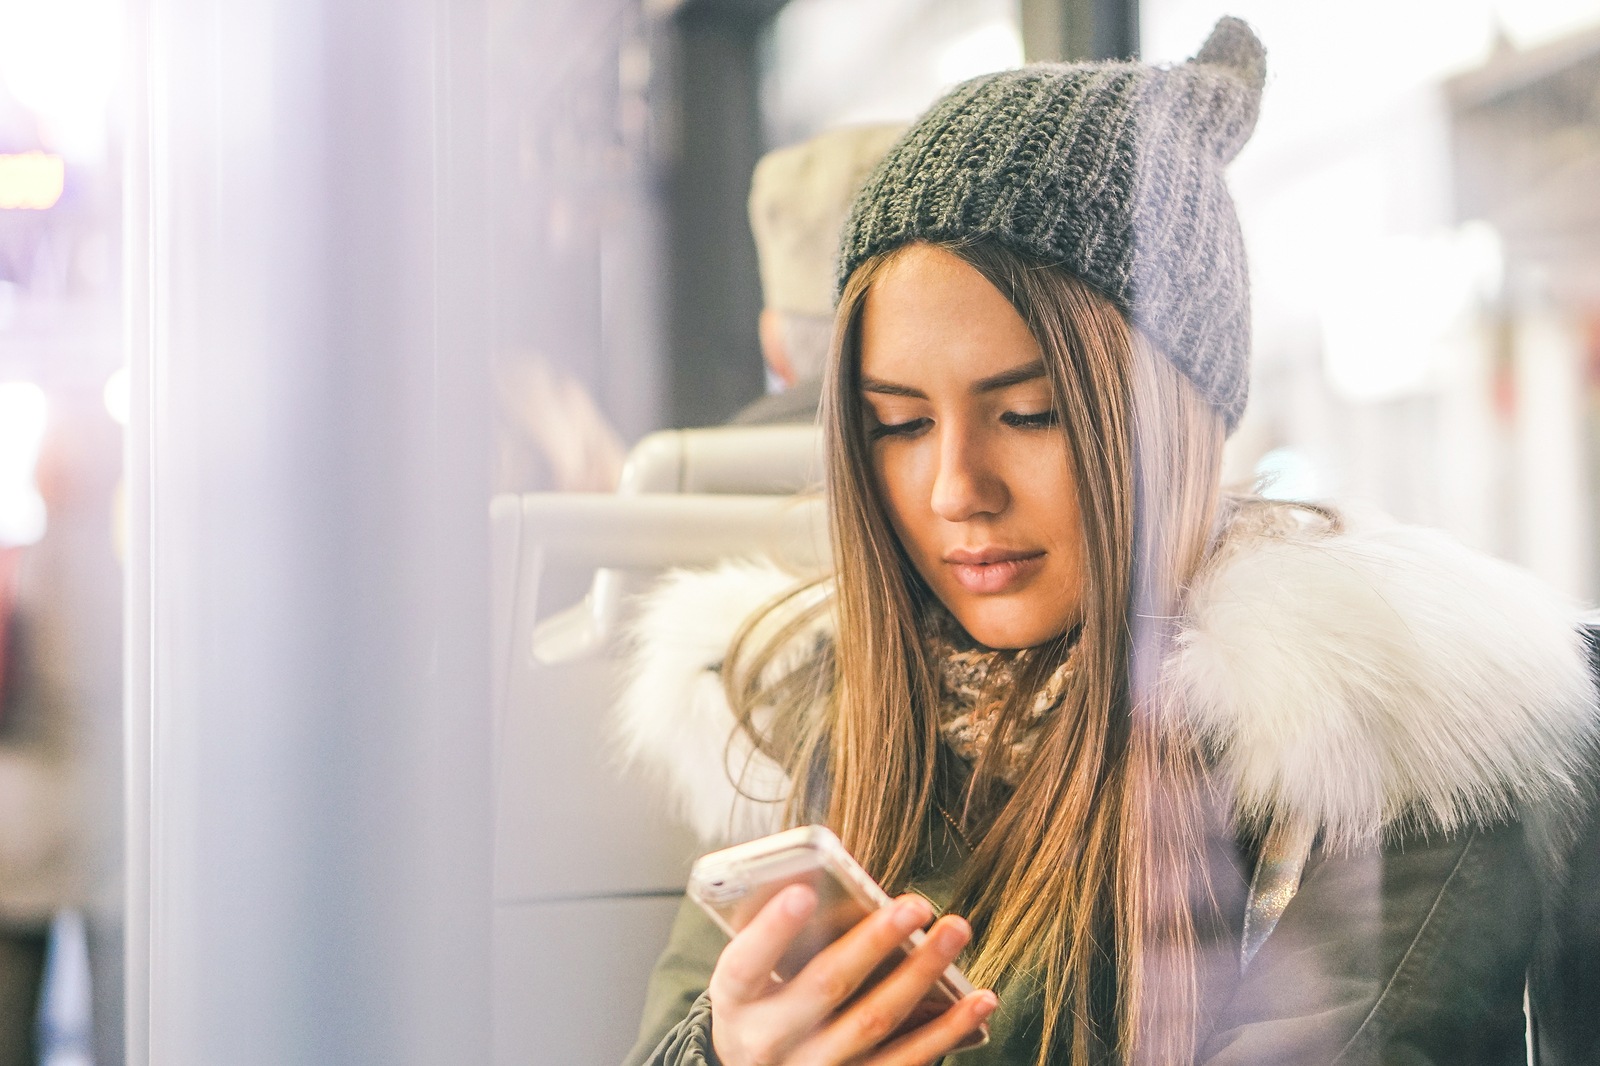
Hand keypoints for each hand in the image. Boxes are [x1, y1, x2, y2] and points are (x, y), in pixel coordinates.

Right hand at [706, 885, 998, 1065]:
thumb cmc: (765, 1004)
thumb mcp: (753, 979)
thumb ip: (784, 940)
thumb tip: (842, 885)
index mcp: (735, 1003)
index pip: (744, 964)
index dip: (772, 929)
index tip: (804, 891)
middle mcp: (768, 1042)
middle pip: (825, 987)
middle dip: (874, 942)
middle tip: (916, 904)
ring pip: (875, 1021)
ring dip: (922, 974)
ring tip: (955, 930)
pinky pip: (906, 1061)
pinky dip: (948, 1029)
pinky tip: (979, 1000)